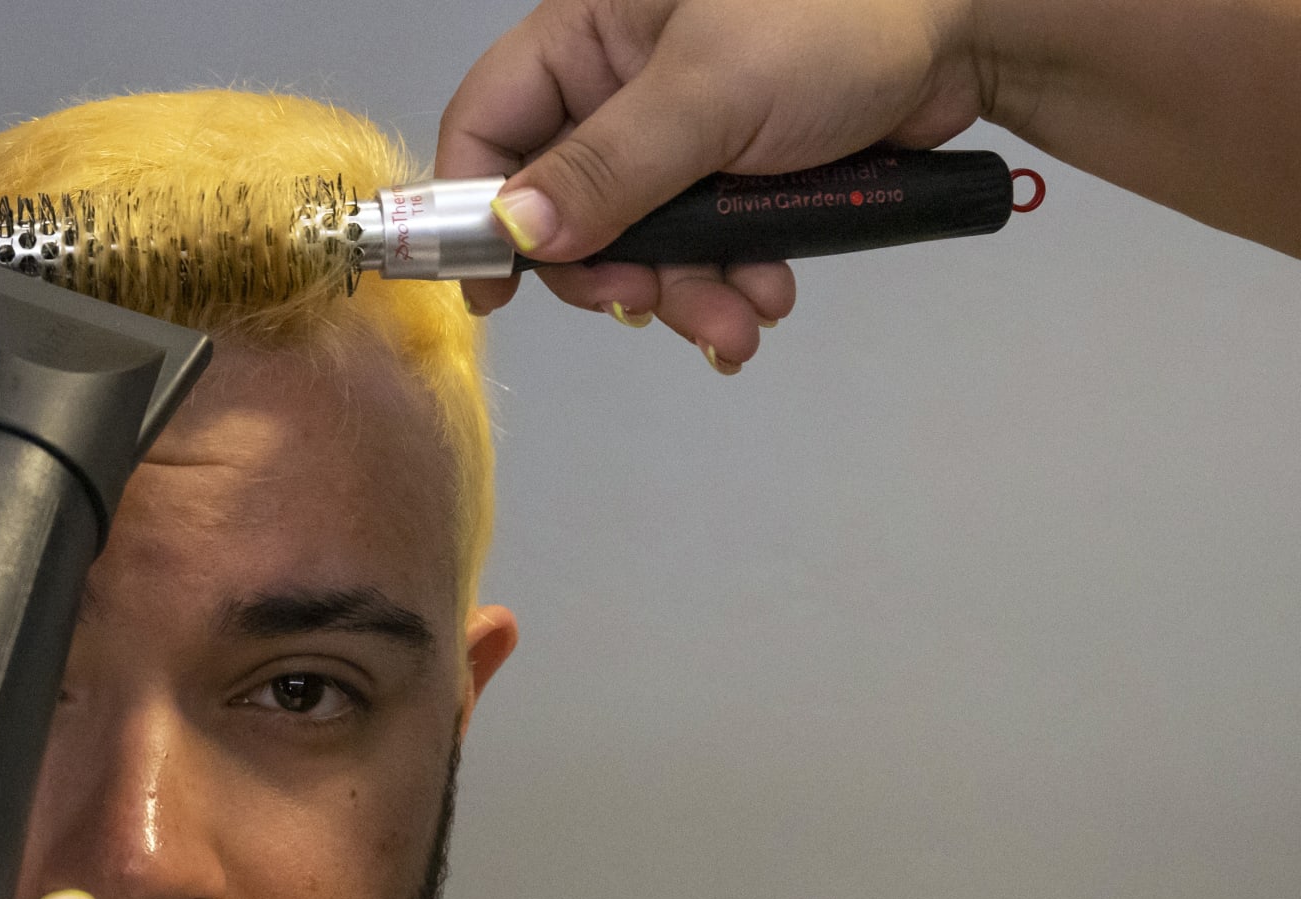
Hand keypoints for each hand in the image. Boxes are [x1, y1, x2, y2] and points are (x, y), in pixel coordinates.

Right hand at [438, 0, 989, 368]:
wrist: (973, 29)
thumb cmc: (837, 16)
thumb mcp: (709, 90)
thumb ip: (607, 167)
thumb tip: (517, 235)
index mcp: (587, 37)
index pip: (489, 124)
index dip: (473, 207)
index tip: (492, 288)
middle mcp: (618, 90)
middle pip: (562, 210)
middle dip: (613, 271)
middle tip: (653, 302)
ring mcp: (677, 139)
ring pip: (637, 245)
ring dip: (684, 294)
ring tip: (741, 320)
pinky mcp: (732, 180)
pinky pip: (700, 252)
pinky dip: (729, 284)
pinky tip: (768, 295)